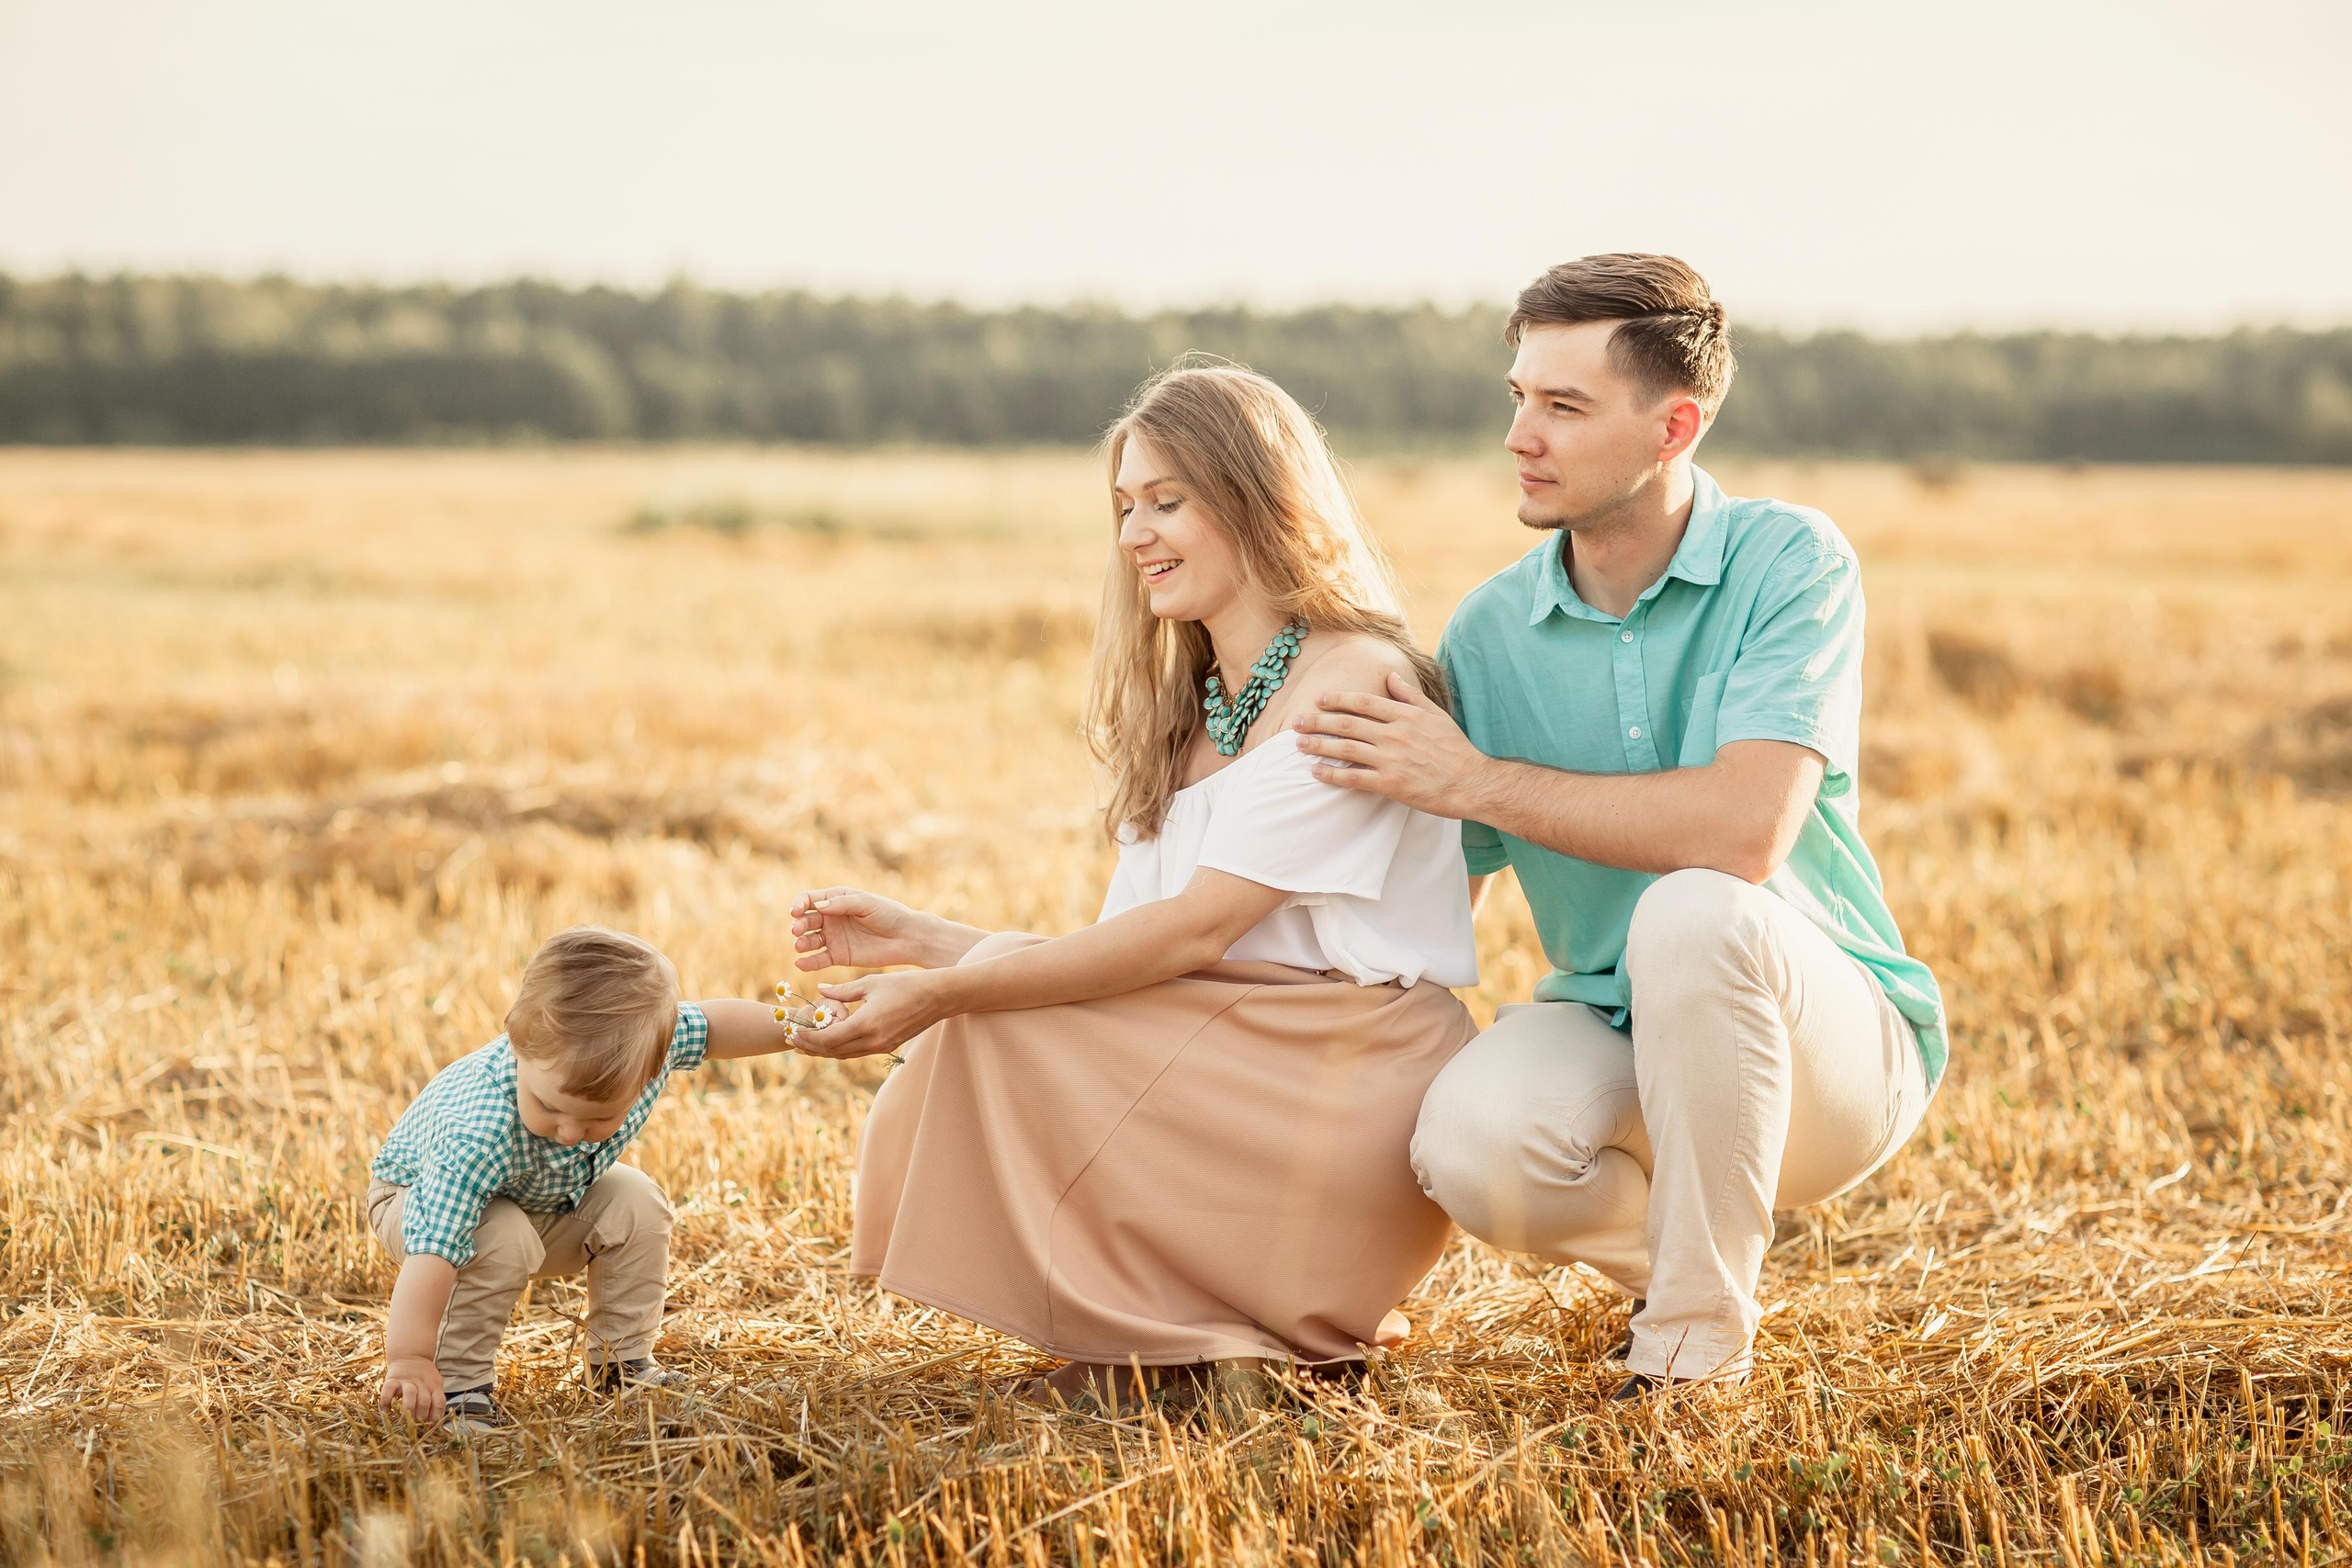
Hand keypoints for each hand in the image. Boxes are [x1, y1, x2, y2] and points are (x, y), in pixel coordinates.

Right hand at [380, 1355, 444, 1424]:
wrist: (411, 1355)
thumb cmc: (424, 1376)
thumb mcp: (435, 1384)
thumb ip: (436, 1398)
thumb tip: (435, 1423)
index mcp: (435, 1385)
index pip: (439, 1403)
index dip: (436, 1418)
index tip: (430, 1429)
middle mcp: (422, 1383)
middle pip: (424, 1402)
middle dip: (421, 1418)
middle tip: (415, 1427)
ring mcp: (407, 1380)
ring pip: (410, 1395)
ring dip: (408, 1410)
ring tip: (404, 1421)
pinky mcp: (393, 1378)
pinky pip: (388, 1389)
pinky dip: (386, 1401)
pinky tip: (387, 1410)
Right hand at [789, 887, 943, 970]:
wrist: (906, 938)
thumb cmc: (889, 914)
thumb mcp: (867, 904)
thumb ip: (843, 904)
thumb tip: (817, 906)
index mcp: (836, 899)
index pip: (809, 899)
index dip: (798, 904)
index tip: (795, 911)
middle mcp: (830, 918)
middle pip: (805, 920)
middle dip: (799, 925)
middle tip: (797, 931)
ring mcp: (833, 938)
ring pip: (809, 940)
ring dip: (801, 942)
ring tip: (800, 945)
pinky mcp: (838, 956)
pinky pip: (818, 960)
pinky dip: (808, 963)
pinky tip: (801, 964)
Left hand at [799, 969, 953, 1059]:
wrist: (939, 997)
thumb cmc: (906, 984)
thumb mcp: (871, 982)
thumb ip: (843, 990)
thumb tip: (820, 989)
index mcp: (866, 1024)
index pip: (828, 1039)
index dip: (807, 1039)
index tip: (792, 1033)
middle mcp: (873, 1041)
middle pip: (833, 1051)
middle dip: (810, 1048)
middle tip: (792, 1042)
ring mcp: (882, 1046)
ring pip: (845, 1054)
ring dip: (824, 1052)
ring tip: (806, 1046)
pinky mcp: (888, 1046)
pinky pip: (858, 1052)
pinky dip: (841, 1049)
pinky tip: (832, 1042)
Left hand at [1290, 671, 1492, 816]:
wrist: (1471, 782)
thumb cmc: (1455, 748)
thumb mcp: (1435, 714)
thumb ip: (1410, 695)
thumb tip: (1390, 676)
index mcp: (1405, 715)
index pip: (1363, 702)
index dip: (1338, 700)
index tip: (1319, 700)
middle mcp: (1394, 734)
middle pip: (1347, 723)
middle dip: (1317, 721)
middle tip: (1296, 721)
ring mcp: (1391, 759)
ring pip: (1345, 748)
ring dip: (1318, 745)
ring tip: (1298, 744)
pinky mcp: (1390, 784)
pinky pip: (1354, 778)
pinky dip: (1332, 774)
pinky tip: (1316, 771)